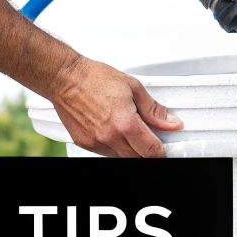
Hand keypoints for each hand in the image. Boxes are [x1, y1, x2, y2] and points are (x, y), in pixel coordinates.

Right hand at [52, 56, 183, 157]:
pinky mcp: (85, 144)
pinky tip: (114, 132)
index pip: (151, 151)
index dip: (161, 151)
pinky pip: (106, 154)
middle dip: (146, 150)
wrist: (65, 78)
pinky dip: (114, 147)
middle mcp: (110, 137)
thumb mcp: (133, 88)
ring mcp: (97, 142)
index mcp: (126, 123)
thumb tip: (170, 123)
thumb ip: (153, 110)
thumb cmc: (94, 78)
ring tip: (127, 130)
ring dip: (130, 149)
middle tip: (147, 137)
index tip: (162, 147)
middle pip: (138, 158)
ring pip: (122, 158)